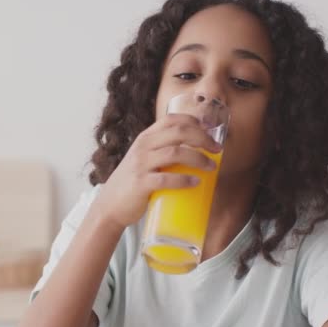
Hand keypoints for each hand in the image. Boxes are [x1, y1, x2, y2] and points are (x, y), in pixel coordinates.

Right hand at [94, 113, 221, 229]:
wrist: (110, 206)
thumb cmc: (133, 183)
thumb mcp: (144, 160)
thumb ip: (162, 153)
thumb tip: (197, 154)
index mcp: (145, 138)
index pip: (172, 119)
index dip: (194, 122)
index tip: (210, 132)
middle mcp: (143, 147)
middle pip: (179, 132)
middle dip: (203, 138)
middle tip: (217, 150)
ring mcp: (141, 165)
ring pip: (175, 153)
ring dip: (198, 158)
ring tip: (211, 167)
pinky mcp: (140, 184)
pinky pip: (165, 179)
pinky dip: (184, 180)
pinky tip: (196, 182)